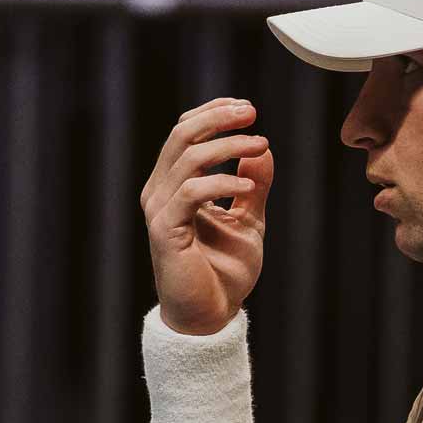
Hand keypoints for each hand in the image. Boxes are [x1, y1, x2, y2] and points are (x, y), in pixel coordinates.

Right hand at [140, 97, 274, 334]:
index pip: (185, 132)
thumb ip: (254, 185)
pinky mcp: (166, 230)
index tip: (247, 107)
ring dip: (228, 146)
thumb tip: (263, 148)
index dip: (213, 113)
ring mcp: (160, 210)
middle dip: (218, 118)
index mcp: (174, 184)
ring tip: (260, 146)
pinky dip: (222, 182)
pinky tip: (247, 186)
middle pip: (182, 135)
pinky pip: (191, 192)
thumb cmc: (225, 270)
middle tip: (252, 113)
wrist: (212, 316)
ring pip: (187, 157)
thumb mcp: (249, 219)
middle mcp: (160, 191)